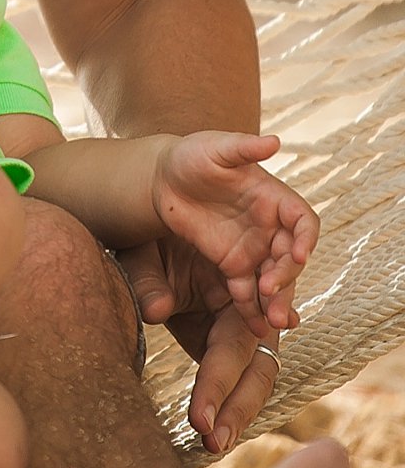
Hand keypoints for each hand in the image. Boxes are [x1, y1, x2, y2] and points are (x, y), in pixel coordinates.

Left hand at [116, 235, 286, 454]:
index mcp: (241, 285)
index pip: (234, 346)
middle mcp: (251, 311)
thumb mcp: (142, 252)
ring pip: (254, 380)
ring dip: (237, 415)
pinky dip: (228, 403)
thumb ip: (147, 279)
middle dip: (238, 411)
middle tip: (211, 443)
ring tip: (211, 446)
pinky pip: (236, 377)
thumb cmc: (147, 239)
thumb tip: (155, 311)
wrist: (147, 228)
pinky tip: (213, 431)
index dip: (218, 385)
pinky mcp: (225, 341)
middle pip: (258, 371)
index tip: (198, 421)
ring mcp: (242, 328)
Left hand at [147, 130, 316, 334]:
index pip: (303, 221)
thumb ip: (243, 147)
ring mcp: (252, 248)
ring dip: (276, 301)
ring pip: (273, 280)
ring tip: (272, 322)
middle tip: (271, 293)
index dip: (306, 239)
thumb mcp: (215, 147)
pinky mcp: (231, 265)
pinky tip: (254, 327)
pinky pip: (246, 291)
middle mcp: (269, 227)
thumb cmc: (192, 155)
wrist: (161, 177)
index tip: (298, 255)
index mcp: (273, 198)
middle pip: (290, 257)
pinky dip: (251, 309)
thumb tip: (274, 140)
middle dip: (286, 276)